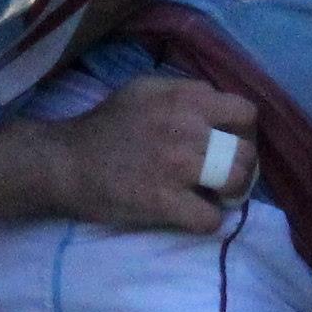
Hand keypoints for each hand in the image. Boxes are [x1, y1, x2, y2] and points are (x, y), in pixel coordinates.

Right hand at [46, 76, 256, 232]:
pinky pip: (211, 218)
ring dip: (229, 194)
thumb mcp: (145, 91)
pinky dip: (205, 220)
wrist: (64, 162)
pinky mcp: (164, 201)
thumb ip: (185, 94)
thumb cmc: (108, 127)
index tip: (229, 142)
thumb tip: (220, 106)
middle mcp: (184, 127)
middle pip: (246, 151)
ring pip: (236, 182)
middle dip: (240, 166)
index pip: (245, 111)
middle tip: (223, 175)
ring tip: (211, 194)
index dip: (244, 131)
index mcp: (183, 98)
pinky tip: (190, 213)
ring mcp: (176, 165)